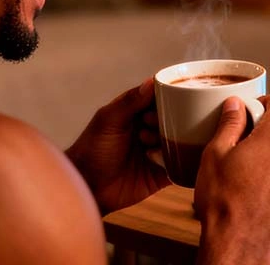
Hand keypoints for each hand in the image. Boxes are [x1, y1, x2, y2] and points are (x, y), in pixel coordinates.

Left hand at [67, 77, 169, 214]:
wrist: (87, 188)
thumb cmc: (91, 150)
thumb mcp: (108, 121)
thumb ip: (130, 102)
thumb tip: (152, 81)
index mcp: (137, 113)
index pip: (161, 98)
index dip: (168, 97)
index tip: (168, 100)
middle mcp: (151, 130)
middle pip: (176, 118)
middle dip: (171, 120)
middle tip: (150, 126)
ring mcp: (158, 151)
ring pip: (182, 140)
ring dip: (173, 141)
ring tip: (149, 146)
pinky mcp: (163, 173)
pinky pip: (182, 164)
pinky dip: (182, 160)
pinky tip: (169, 159)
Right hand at [194, 95, 269, 264]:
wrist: (240, 243)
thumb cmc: (224, 202)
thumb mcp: (215, 154)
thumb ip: (229, 123)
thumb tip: (235, 105)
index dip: (265, 103)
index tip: (252, 111)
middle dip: (267, 132)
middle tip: (243, 146)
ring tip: (252, 173)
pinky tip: (262, 189)